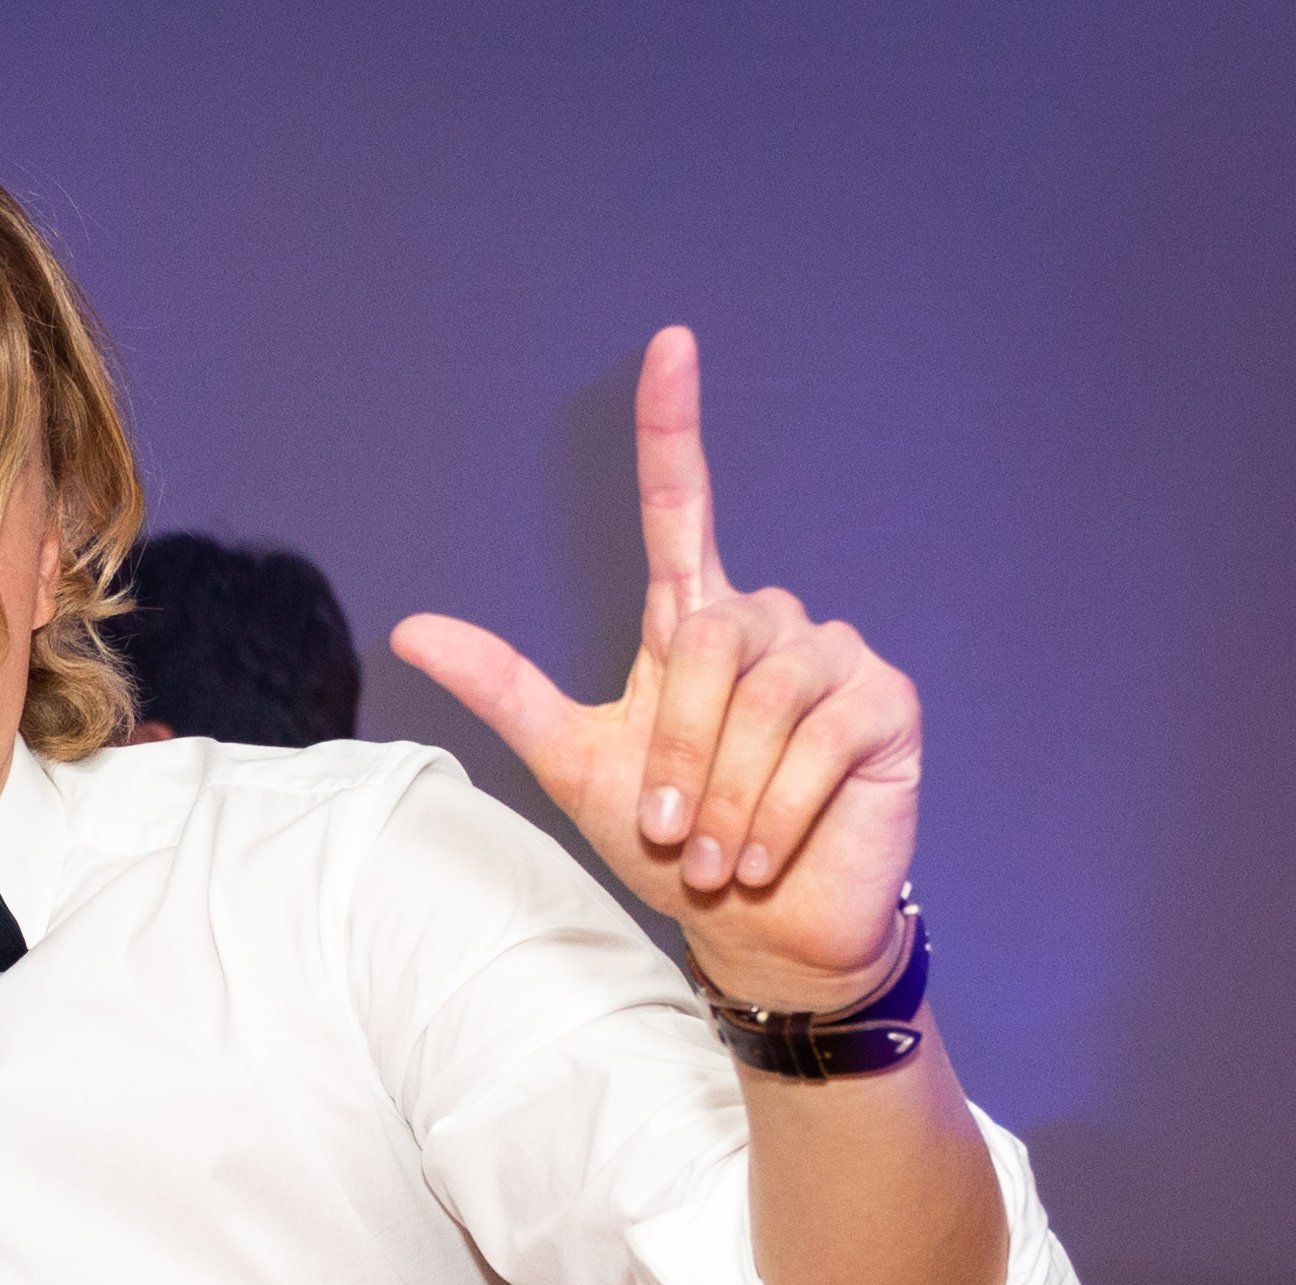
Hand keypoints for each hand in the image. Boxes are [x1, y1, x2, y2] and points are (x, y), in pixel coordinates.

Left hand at [393, 326, 921, 1010]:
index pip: (682, 506)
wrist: (759, 929)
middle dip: (680, 752)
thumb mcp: (574, 762)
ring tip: (719, 855)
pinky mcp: (885, 703)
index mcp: (693, 624)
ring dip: (727, 795)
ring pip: (761, 697)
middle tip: (676, 835)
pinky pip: (818, 741)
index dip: (673, 428)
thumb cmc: (674, 847)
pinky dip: (778, 810)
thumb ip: (504, 690)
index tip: (669, 345)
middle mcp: (767, 623)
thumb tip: (409, 630)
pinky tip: (769, 852)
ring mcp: (833, 656)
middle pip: (707, 641)